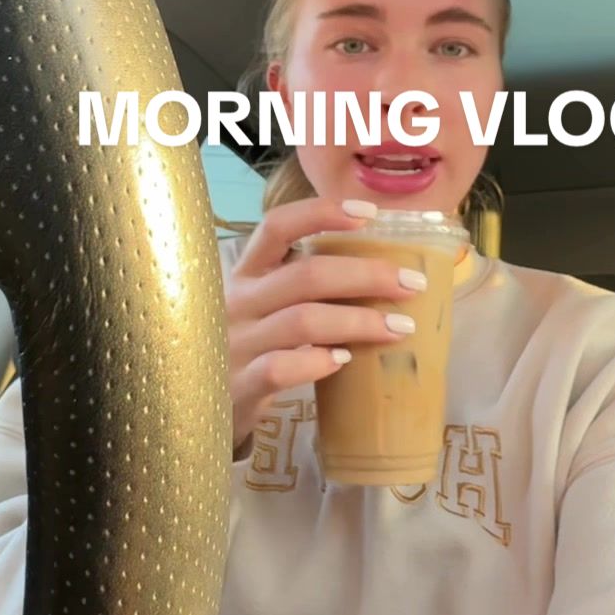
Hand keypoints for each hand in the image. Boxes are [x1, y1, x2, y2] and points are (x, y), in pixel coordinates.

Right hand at [226, 197, 426, 452]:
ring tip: (400, 328)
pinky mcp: (240, 385)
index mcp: (248, 272)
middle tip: (413, 284)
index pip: (277, 226)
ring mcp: (237, 343)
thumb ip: (308, 287)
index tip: (370, 213)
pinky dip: (317, 362)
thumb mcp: (268, 305)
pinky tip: (345, 361)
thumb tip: (387, 272)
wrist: (201, 401)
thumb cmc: (254, 344)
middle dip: (367, 275)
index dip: (322, 213)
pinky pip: (280, 368)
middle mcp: (238, 301)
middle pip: (306, 275)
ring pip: (302, 321)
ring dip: (359, 321)